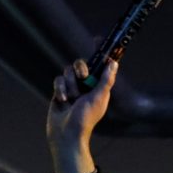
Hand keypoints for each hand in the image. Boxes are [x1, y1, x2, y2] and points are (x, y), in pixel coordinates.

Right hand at [46, 58, 117, 172]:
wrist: (65, 133)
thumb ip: (106, 80)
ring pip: (68, 72)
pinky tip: (63, 101)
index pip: (99, 65)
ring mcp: (72, 87)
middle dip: (80, 70)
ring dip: (70, 85)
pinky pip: (58, 80)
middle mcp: (86, 85)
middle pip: (81, 64)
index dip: (99, 53)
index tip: (98, 39)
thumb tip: (114, 63)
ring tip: (72, 99)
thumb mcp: (99, 98)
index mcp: (98, 86)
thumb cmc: (85, 118)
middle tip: (83, 77)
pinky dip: (60, 89)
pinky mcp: (60, 91)